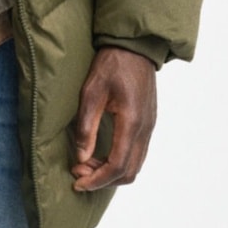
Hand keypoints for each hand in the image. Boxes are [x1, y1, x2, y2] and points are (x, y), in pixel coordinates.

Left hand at [71, 46, 156, 191]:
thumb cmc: (112, 64)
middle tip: (79, 172)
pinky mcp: (148, 123)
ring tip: (87, 163)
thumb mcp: (92, 91)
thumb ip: (87, 126)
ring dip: (111, 171)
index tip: (78, 181)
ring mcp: (149, 127)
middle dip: (103, 179)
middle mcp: (145, 129)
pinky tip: (101, 153)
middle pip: (129, 172)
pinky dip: (120, 161)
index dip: (97, 179)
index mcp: (131, 122)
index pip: (117, 165)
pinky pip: (137, 153)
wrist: (135, 47)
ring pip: (135, 165)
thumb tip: (81, 157)